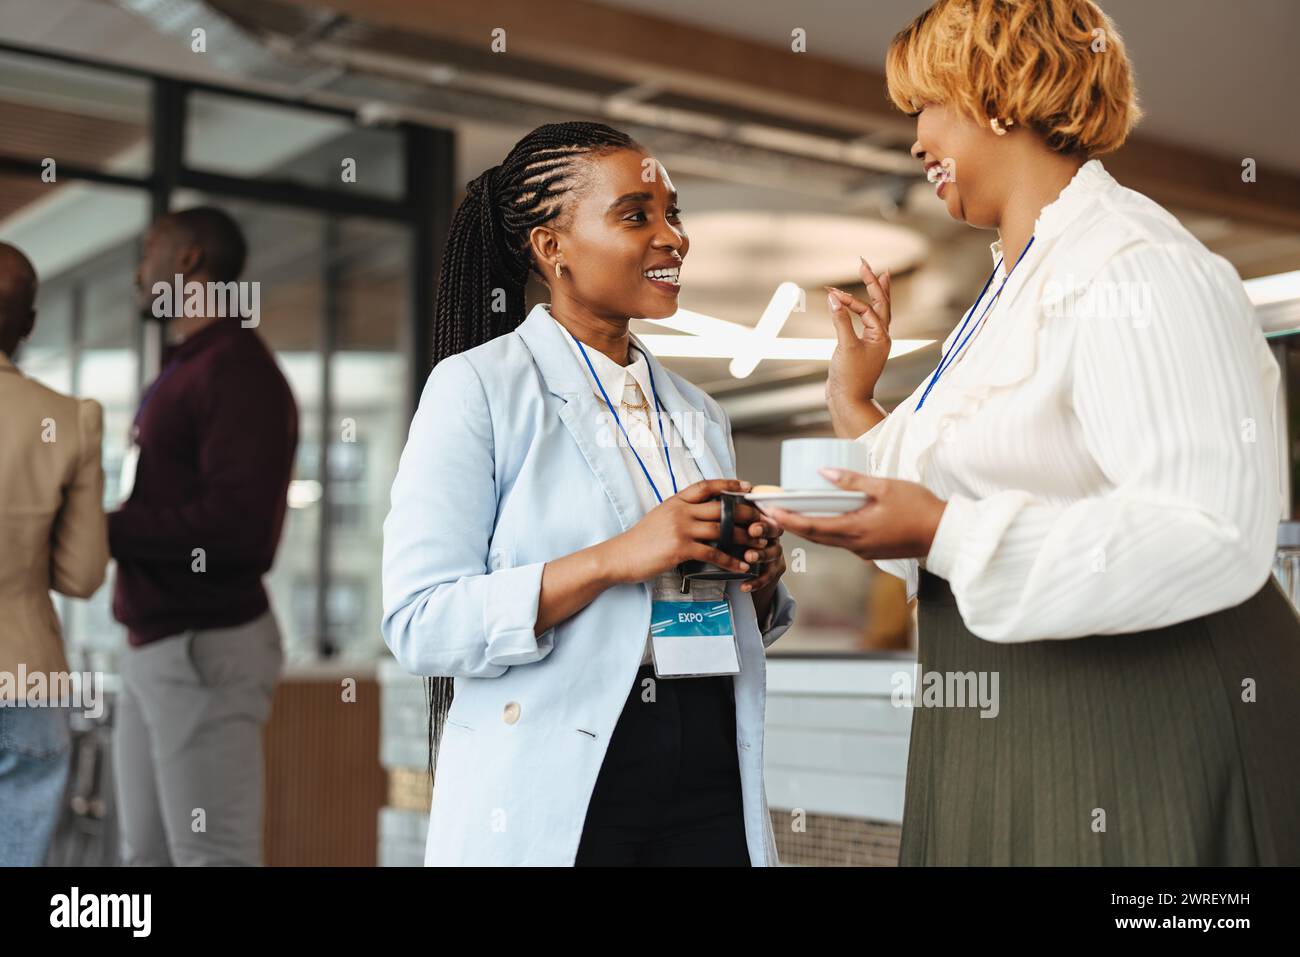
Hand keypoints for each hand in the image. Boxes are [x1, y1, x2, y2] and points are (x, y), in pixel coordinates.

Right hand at [604, 479, 756, 584]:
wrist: (619, 556)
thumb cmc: (640, 540)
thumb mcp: (660, 517)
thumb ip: (681, 513)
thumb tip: (701, 514)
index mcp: (676, 501)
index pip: (706, 486)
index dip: (728, 484)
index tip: (747, 486)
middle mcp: (680, 511)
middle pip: (721, 508)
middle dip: (745, 514)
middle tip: (763, 520)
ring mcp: (681, 529)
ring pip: (721, 530)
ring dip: (744, 538)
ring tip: (759, 545)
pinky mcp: (680, 549)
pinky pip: (713, 553)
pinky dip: (731, 561)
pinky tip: (742, 566)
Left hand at [733, 502, 786, 596]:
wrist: (744, 569)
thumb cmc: (736, 543)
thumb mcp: (731, 528)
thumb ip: (728, 515)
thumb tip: (713, 495)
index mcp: (761, 520)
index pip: (764, 511)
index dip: (758, 509)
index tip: (749, 509)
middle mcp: (771, 534)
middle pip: (775, 529)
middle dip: (764, 529)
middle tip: (753, 531)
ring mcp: (775, 552)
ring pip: (773, 552)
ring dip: (761, 554)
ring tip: (749, 556)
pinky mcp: (774, 569)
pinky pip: (768, 575)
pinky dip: (756, 581)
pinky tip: (744, 585)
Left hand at [761, 468, 945, 560]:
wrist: (943, 533)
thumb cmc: (918, 508)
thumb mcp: (884, 487)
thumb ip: (852, 481)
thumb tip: (823, 472)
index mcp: (855, 529)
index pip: (812, 526)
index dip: (788, 519)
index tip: (770, 512)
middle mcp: (855, 545)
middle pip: (815, 537)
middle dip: (791, 525)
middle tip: (771, 514)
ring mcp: (864, 550)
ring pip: (828, 541)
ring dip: (808, 529)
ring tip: (790, 516)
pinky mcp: (872, 550)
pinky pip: (842, 542)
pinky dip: (827, 532)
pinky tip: (824, 520)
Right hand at [826, 258, 890, 434]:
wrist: (848, 401)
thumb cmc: (850, 377)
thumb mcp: (845, 347)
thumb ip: (840, 320)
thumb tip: (834, 297)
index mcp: (881, 336)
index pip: (866, 309)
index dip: (849, 299)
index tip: (831, 291)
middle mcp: (881, 337)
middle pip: (881, 303)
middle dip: (873, 282)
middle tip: (864, 264)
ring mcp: (873, 342)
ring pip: (878, 312)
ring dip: (877, 293)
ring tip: (879, 276)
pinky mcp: (863, 348)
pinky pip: (868, 321)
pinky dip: (865, 309)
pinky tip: (861, 306)